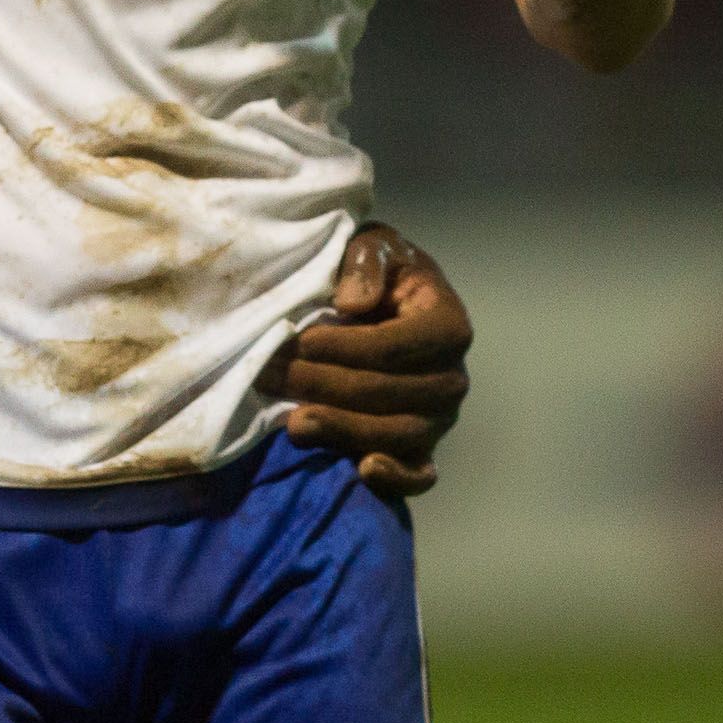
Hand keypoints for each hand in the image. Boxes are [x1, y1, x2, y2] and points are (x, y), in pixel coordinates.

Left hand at [261, 224, 472, 499]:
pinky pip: (420, 474)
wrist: (378, 300)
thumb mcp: (373, 244)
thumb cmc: (374, 271)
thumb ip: (366, 262)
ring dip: (342, 429)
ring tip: (293, 422)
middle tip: (270, 376)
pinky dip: (397, 478)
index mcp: (448, 324)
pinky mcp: (422, 446)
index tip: (299, 340)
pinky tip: (361, 469)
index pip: (395, 346)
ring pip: (397, 434)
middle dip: (324, 385)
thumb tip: (355, 303)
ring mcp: (439, 416)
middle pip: (388, 392)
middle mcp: (452, 376)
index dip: (344, 347)